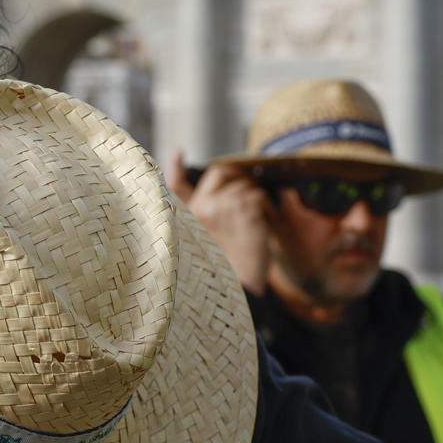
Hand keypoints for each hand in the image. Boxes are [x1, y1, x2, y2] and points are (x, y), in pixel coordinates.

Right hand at [166, 150, 270, 292]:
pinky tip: (261, 226)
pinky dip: (265, 209)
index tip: (179, 153)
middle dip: (235, 175)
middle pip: (220, 173)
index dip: (176, 168)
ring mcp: (225, 207)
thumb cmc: (225, 272)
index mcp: (189, 216)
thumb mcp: (206, 243)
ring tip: (254, 223)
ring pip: (245, 186)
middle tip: (245, 188)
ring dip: (254, 201)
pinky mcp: (246, 211)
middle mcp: (203, 208)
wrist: (241, 289)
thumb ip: (204, 219)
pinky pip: (259, 196)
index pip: (176, 186)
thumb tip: (216, 199)